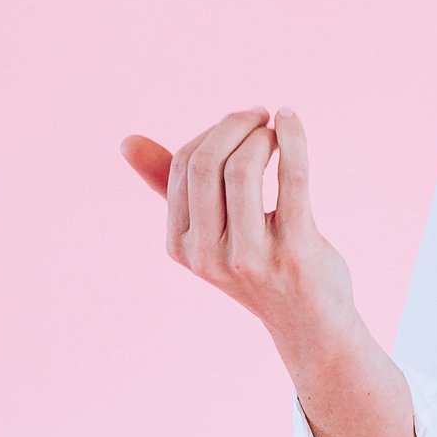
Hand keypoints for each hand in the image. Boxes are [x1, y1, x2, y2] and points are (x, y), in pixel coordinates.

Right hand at [122, 109, 418, 436]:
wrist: (309, 323)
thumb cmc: (257, 265)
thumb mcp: (209, 232)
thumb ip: (171, 188)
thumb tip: (126, 141)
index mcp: (180, 246)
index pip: (184, 167)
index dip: (214, 132)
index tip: (243, 123)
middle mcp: (208, 255)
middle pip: (207, 163)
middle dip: (234, 124)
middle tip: (260, 113)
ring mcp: (250, 257)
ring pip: (243, 168)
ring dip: (264, 134)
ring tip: (280, 127)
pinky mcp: (294, 252)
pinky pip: (292, 178)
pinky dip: (293, 138)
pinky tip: (292, 121)